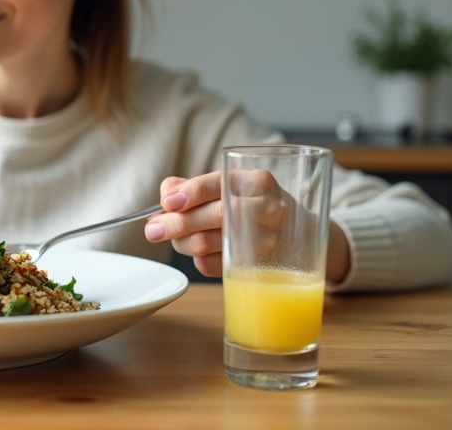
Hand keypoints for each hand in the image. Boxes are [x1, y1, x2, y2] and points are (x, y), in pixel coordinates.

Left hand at [144, 171, 350, 282]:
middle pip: (216, 216)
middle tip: (152, 231)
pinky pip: (218, 266)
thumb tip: (166, 193)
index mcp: (257, 182)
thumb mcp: (229, 186)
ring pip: (213, 243)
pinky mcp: (261, 268)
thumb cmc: (252, 205)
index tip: (167, 202)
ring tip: (176, 239)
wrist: (299, 234)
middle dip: (178, 224)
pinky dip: (200, 261)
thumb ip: (192, 186)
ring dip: (184, 243)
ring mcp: (269, 241)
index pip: (220, 184)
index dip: (191, 193)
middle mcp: (269, 209)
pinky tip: (202, 253)